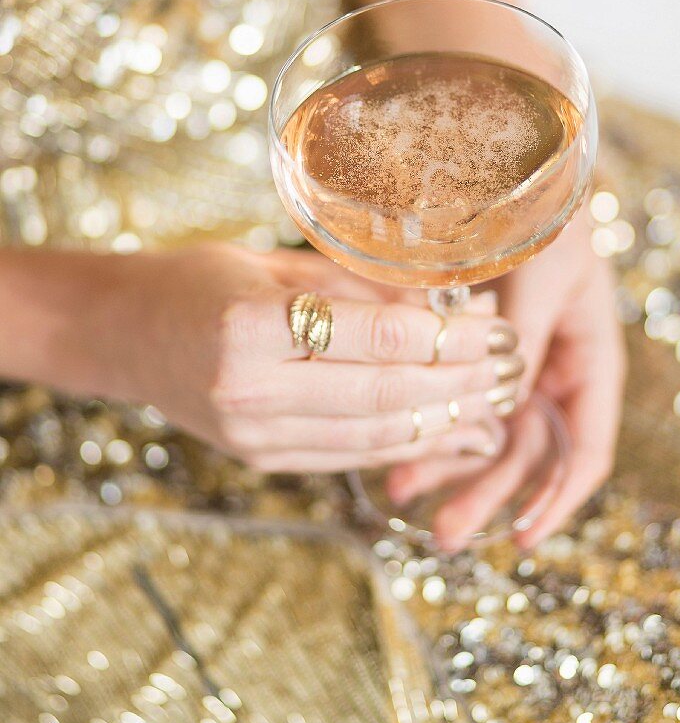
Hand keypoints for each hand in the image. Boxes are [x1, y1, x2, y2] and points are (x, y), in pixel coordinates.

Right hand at [100, 245, 520, 471]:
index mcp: (249, 325)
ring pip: (374, 435)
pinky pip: (349, 455)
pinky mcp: (260, 458)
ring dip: (444, 422)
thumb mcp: (272, 264)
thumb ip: (354, 287)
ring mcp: (253, 435)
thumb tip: (445, 304)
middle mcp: (249, 390)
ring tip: (495, 404)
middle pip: (384, 394)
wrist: (124, 334)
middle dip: (459, 384)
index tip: (496, 327)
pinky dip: (405, 444)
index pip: (375, 339)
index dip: (446, 338)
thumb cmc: (197, 281)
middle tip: (511, 368)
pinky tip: (448, 432)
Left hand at [387, 213, 625, 550]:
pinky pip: (450, 396)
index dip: (559, 497)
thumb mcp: (540, 272)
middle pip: (527, 452)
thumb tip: (498, 406)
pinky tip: (394, 447)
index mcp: (587, 359)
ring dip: (448, 465)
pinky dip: (428, 420)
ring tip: (400, 495)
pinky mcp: (463, 350)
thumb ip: (521, 338)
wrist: (509, 170)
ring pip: (483, 431)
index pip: (587, 446)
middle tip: (445, 532)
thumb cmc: (539, 212)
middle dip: (488, 494)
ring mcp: (507, 363)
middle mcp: (550, 371)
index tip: (525, 537)